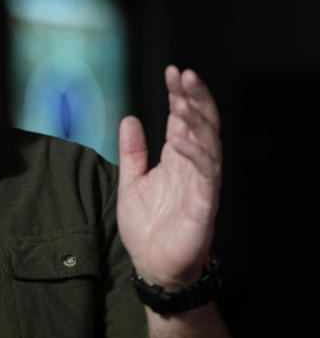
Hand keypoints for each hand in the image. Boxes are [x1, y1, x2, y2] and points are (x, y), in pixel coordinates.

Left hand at [117, 66, 221, 288]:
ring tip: (182, 98)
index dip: (179, 95)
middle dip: (194, 98)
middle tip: (184, 74)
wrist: (153, 266)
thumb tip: (130, 118)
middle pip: (201, 124)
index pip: (183, 119)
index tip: (172, 71)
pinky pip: (205, 174)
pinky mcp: (204, 204)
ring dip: (196, 119)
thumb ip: (132, 152)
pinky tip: (178, 138)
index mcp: (177, 159)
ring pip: (208, 144)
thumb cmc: (147, 227)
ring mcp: (201, 184)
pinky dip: (193, 154)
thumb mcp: (131, 182)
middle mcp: (193, 167)